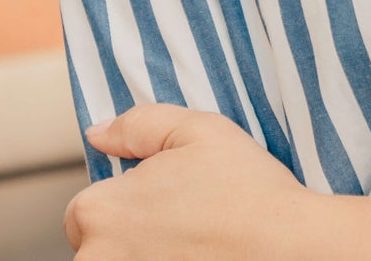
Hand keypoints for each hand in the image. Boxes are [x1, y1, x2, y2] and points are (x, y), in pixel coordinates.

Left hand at [64, 103, 362, 260]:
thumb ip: (139, 124)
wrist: (286, 251)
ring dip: (143, 255)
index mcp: (102, 212)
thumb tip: (99, 133)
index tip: (162, 201)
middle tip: (183, 225)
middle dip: (130, 235)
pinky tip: (197, 257)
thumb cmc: (246, 192)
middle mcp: (98, 259)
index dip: (123, 201)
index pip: (84, 211)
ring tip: (193, 246)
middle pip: (96, 246)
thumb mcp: (199, 131)